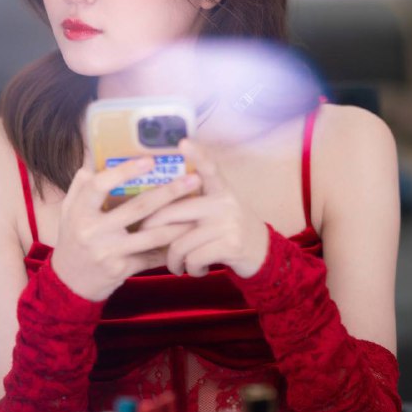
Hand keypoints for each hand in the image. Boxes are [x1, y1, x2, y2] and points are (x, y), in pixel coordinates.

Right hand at [51, 155, 200, 300]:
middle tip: (193, 179)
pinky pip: (151, 256)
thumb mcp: (69, 212)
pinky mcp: (121, 269)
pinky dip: (170, 247)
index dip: (125, 171)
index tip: (150, 160)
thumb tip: (92, 160)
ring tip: (199, 210)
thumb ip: (81, 187)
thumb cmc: (73, 239)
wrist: (69, 284)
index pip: (100, 185)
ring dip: (178, 223)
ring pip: (152, 235)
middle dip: (169, 192)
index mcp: (80, 211)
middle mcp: (93, 232)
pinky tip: (188, 238)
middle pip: (138, 208)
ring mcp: (108, 252)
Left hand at [140, 139, 269, 277]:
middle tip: (148, 240)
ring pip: (180, 243)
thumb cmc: (230, 229)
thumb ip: (196, 203)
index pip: (209, 168)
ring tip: (177, 265)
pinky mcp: (230, 245)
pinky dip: (189, 269)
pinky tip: (195, 270)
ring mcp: (228, 223)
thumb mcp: (219, 209)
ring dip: (173, 260)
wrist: (264, 254)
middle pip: (173, 213)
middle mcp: (225, 202)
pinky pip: (193, 258)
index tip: (184, 141)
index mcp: (221, 189)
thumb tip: (155, 208)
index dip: (197, 154)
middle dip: (153, 232)